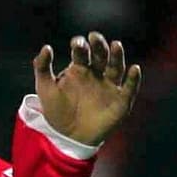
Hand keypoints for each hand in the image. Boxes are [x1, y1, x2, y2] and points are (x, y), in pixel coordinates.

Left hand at [33, 32, 140, 146]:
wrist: (68, 139)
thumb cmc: (57, 113)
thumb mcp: (45, 89)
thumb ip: (42, 67)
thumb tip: (46, 47)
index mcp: (80, 69)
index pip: (82, 52)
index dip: (80, 45)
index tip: (76, 44)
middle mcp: (96, 74)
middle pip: (101, 55)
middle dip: (98, 45)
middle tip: (94, 37)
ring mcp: (109, 87)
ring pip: (116, 67)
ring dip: (117, 56)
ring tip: (115, 45)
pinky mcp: (121, 101)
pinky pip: (129, 88)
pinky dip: (133, 79)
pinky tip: (134, 69)